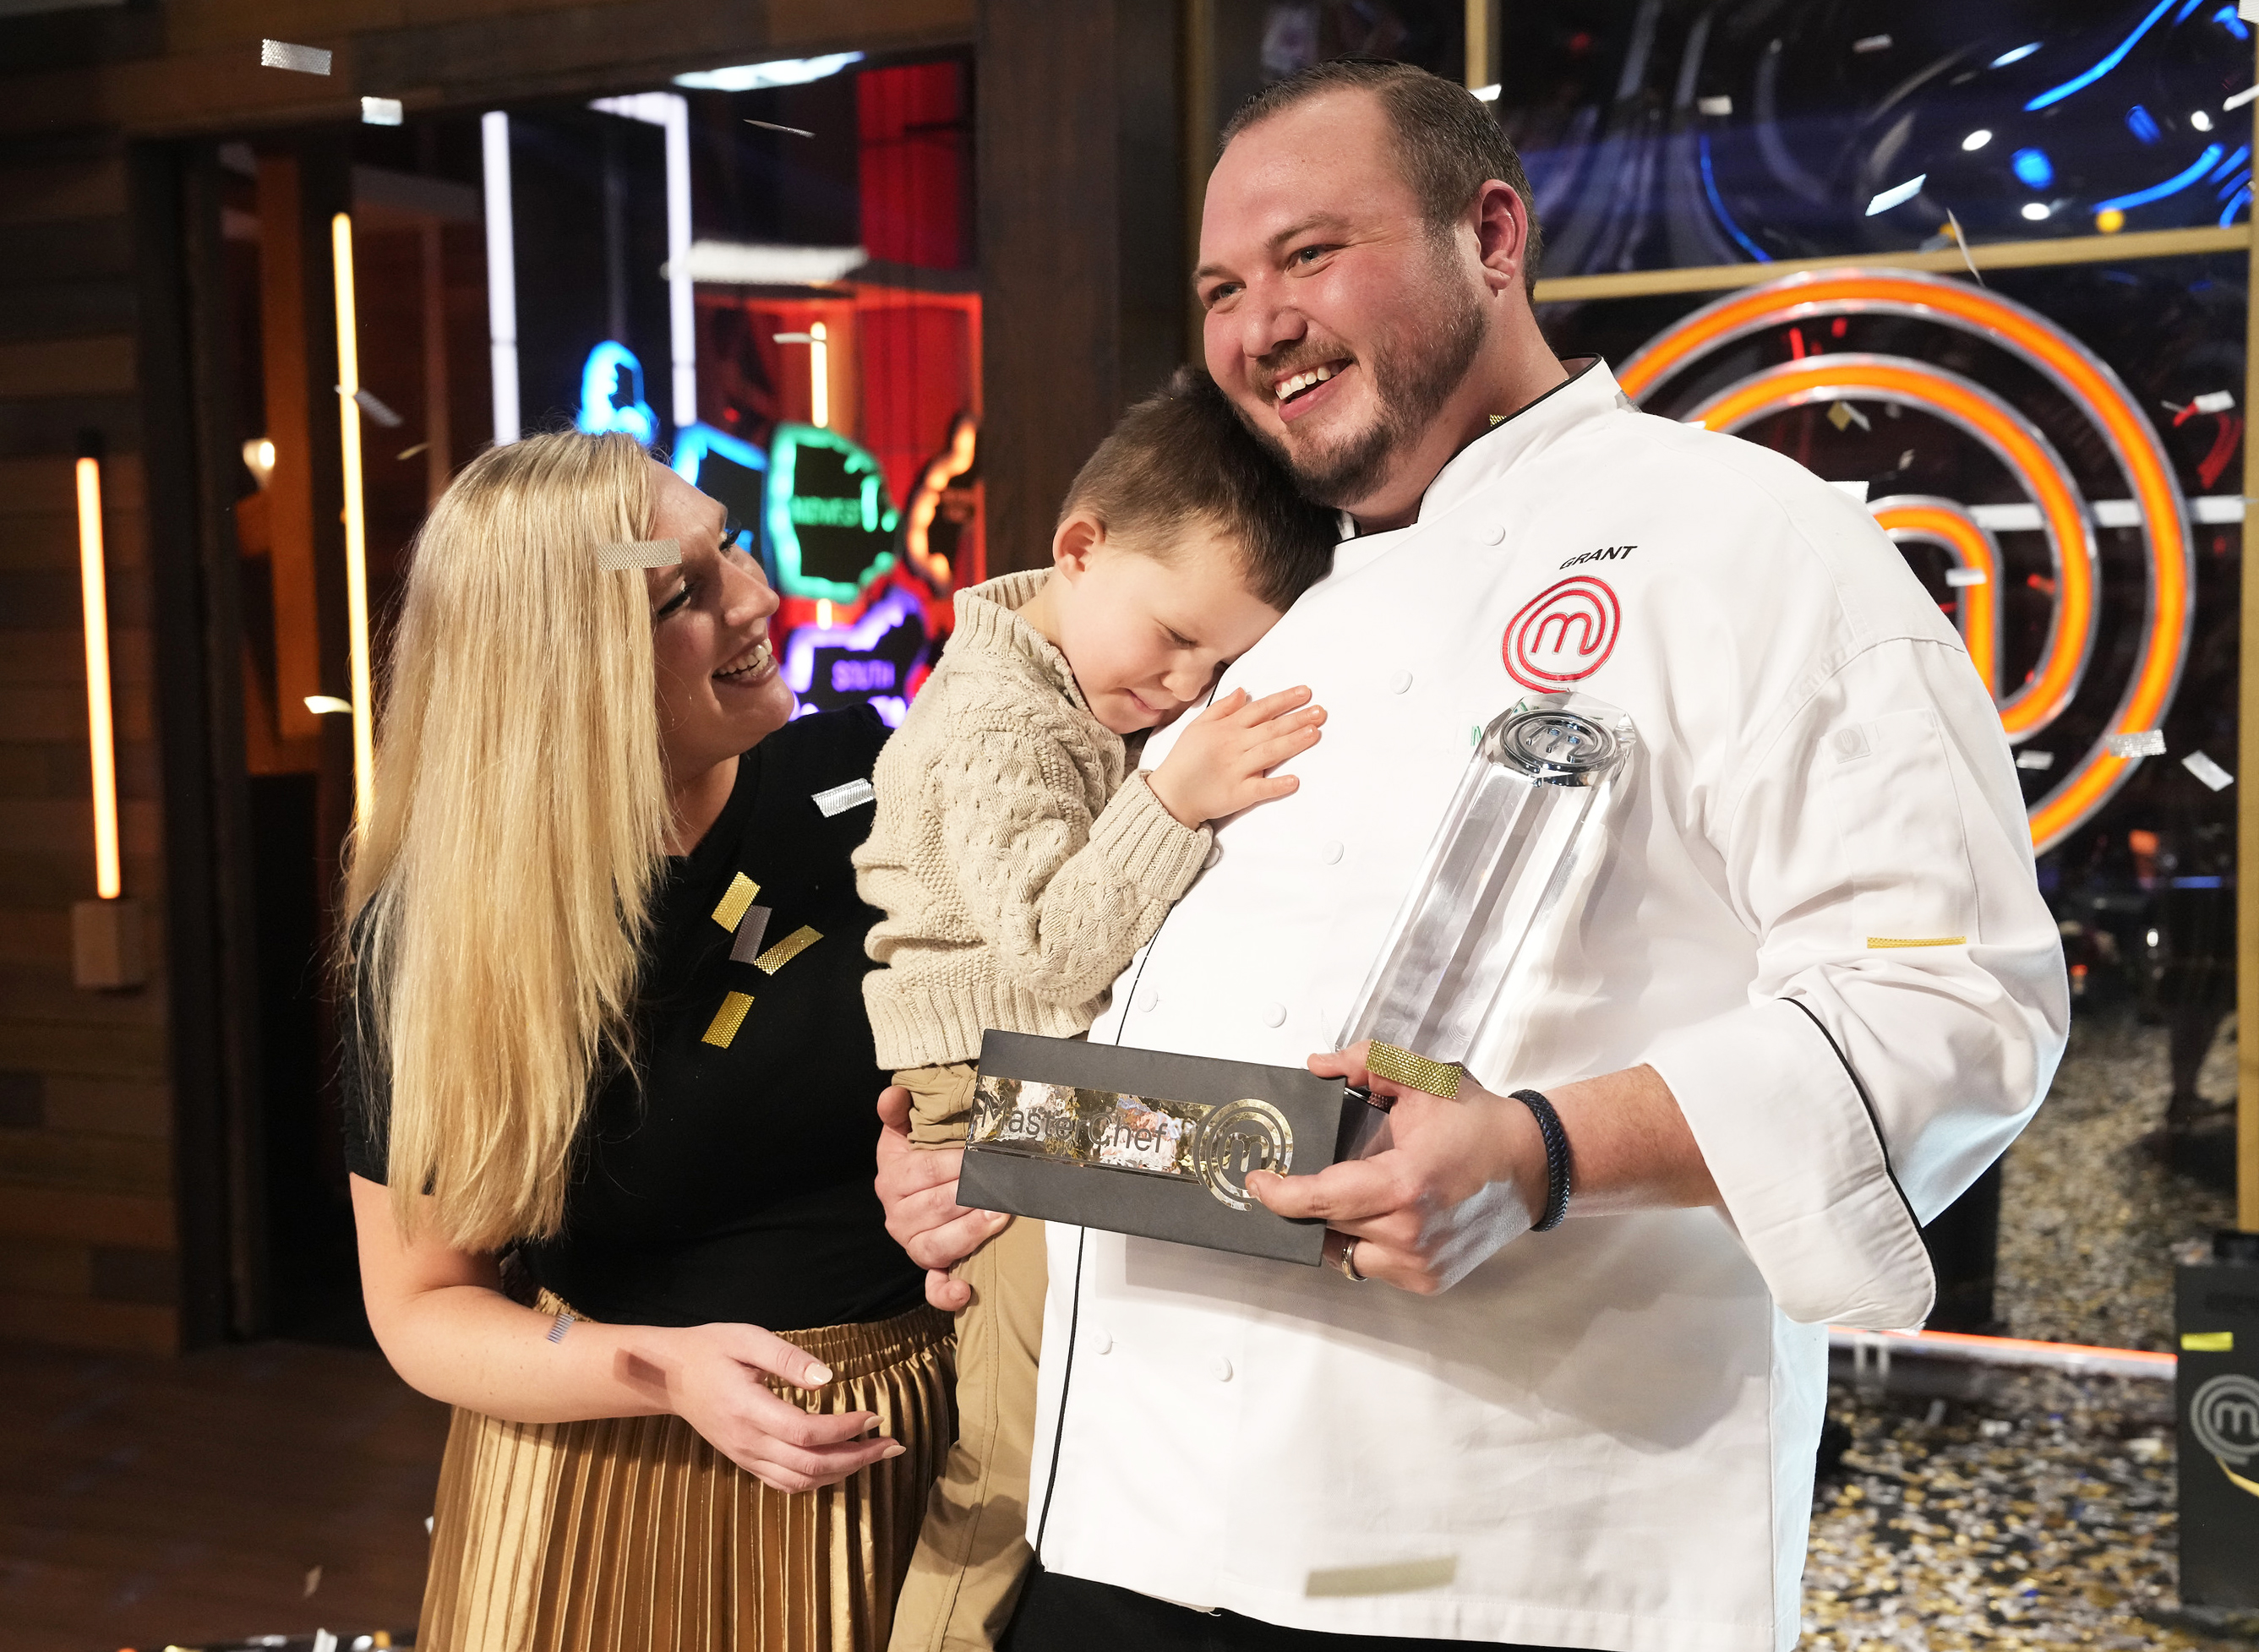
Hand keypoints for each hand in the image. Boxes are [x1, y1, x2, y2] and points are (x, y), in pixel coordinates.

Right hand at [625, 1321, 901, 1492]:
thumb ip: (789, 1360)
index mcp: (749, 1410)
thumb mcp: (748, 1339)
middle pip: (810, 1466)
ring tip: (876, 1456)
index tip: (874, 1416)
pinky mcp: (745, 1461)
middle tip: (893, 1444)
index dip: (845, 1430)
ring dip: (843, 1473)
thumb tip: (828, 1379)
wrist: (671, 1376)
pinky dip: (818, 1482)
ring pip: (800, 1482)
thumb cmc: (712, 1349)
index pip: (806, 1433)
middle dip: (857, 1458)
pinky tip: (841, 1467)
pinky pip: (785, 1484)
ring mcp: (745, 1457)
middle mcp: (747, 1442)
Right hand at [875, 1084, 1008, 1311]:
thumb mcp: (904, 1131)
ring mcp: (912, 1245)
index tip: (981, 1155)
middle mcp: (897, 1217)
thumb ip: (898, 1111)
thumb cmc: (916, 1156)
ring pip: (938, 1245)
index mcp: (892, 1180)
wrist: (913, 1189)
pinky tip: (963, 1290)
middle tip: (1001, 1187)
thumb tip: (893, 1094)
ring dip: (969, 1233)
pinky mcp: (929, 1267)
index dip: (954, 1164)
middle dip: (970, 1196)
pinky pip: (933, 1285)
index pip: (923, 1172)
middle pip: (935, 1208)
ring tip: (999, 1217)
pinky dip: (946, 1291)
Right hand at [1147, 685, 1323, 827]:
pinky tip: (1294, 780)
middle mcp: (1232, 746)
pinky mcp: (1237, 794)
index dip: (1283, 700)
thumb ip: (1221, 708)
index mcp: (1225, 729)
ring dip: (1293, 742)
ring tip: (1315, 733)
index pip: (1259, 709)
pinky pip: (1260, 789)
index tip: (1305, 693)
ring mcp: (1235, 771)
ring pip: (1269, 753)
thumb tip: (1244, 691)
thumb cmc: (1184, 760)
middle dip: (1297, 718)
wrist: (1169, 795)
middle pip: (1270, 729)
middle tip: (1321, 711)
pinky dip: (1276, 785)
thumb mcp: (1197, 726)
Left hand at [1244, 1041, 1547, 1294]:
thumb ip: (1368, 1064)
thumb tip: (1320, 1066)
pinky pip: (1371, 1263)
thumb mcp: (1424, 1079)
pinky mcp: (1428, 1280)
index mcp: (1406, 1184)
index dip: (1281, 1194)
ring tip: (1354, 1191)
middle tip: (1305, 1173)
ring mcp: (1420, 1263)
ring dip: (1337, 1223)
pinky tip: (1381, 1212)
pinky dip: (1366, 1239)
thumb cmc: (1482, 1126)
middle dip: (1310, 1199)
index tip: (1259, 1181)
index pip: (1322, 1199)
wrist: (1533, 1166)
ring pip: (1344, 1249)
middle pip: (1328, 1223)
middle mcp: (1412, 1233)